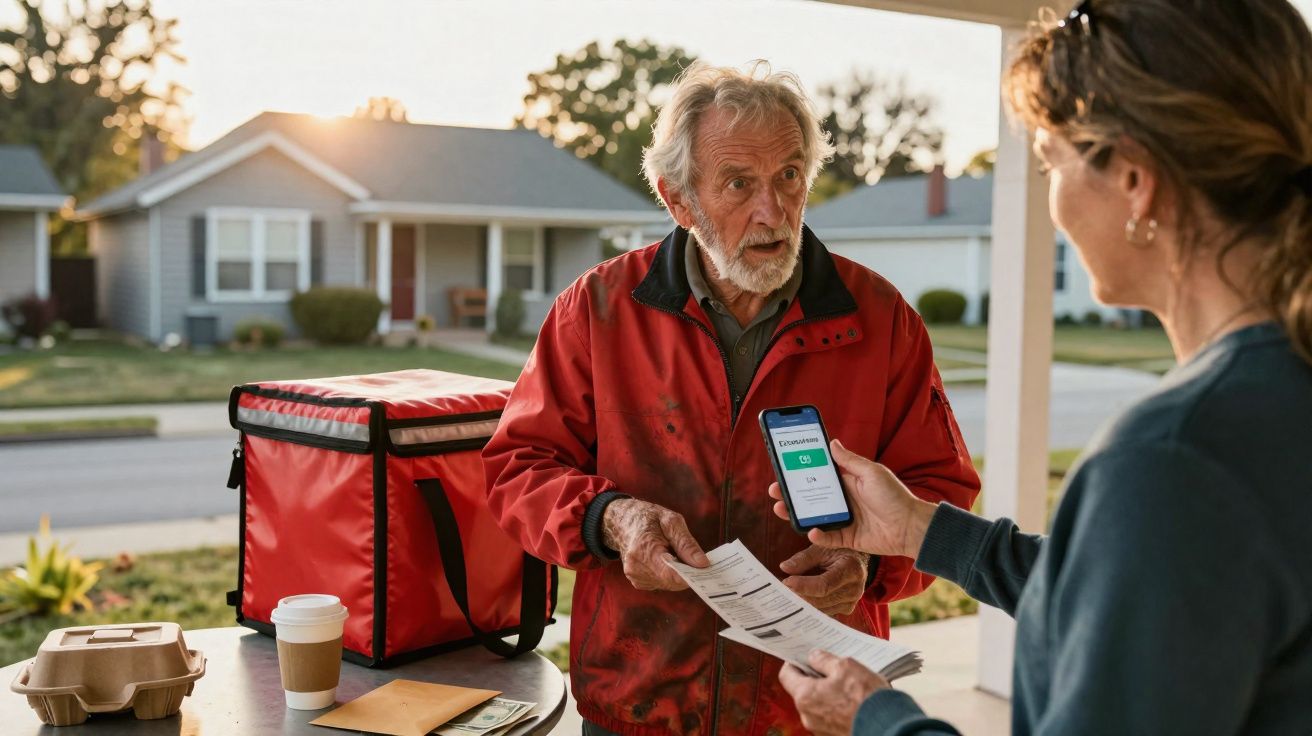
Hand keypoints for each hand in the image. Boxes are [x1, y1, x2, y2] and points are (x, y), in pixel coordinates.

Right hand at [603, 498, 709, 590]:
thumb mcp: (671, 521)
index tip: (704, 570)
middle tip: (690, 556)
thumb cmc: (649, 518)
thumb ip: (687, 544)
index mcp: (645, 549)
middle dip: (686, 571)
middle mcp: (636, 567)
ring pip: (668, 584)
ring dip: (677, 573)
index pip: (671, 575)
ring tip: (673, 553)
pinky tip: (664, 559)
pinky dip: (668, 574)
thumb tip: (703, 564)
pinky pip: (661, 583)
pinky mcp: (637, 582)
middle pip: (672, 581)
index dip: (691, 576)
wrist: (622, 522)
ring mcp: (635, 577)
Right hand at [769, 439, 937, 557]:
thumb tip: (832, 443)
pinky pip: (827, 538)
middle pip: (810, 497)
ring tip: (781, 509)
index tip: (784, 468)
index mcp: (847, 482)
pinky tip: (811, 530)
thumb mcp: (872, 472)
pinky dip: (817, 535)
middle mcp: (842, 500)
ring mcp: (843, 520)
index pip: (818, 476)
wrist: (911, 527)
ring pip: (813, 517)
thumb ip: (850, 461)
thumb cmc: (895, 497)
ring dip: (796, 514)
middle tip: (775, 490)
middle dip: (790, 494)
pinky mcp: (847, 538)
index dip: (801, 472)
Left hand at [778, 650, 891, 735]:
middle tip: (831, 667)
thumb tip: (813, 656)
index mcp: (805, 696)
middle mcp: (808, 716)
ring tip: (848, 684)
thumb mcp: (845, 666)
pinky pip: (830, 717)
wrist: (888, 728)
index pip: (787, 675)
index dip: (794, 662)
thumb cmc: (865, 697)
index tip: (803, 655)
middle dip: (815, 678)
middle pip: (803, 691)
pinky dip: (838, 708)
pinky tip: (854, 701)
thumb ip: (824, 660)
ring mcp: (820, 729)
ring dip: (829, 694)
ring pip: (818, 705)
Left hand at [779, 545, 867, 615]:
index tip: (786, 581)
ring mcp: (851, 601)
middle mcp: (855, 588)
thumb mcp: (822, 548)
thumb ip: (803, 558)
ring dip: (803, 602)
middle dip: (800, 595)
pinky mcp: (846, 608)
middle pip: (821, 600)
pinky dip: (811, 606)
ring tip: (788, 593)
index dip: (803, 585)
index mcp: (851, 569)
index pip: (824, 585)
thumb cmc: (838, 550)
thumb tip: (785, 567)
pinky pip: (824, 611)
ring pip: (821, 608)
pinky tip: (799, 598)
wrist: (856, 559)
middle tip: (782, 589)